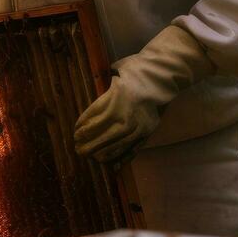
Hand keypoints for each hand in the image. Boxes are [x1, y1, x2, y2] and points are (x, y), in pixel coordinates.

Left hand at [74, 24, 213, 163]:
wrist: (162, 76)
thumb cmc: (135, 72)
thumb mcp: (115, 75)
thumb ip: (103, 92)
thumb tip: (91, 108)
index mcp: (115, 98)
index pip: (93, 117)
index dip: (83, 128)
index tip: (75, 134)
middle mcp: (126, 114)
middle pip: (103, 135)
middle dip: (89, 145)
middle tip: (78, 150)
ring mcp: (138, 125)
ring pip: (116, 145)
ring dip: (102, 153)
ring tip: (91, 157)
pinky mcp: (147, 132)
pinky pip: (133, 148)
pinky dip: (122, 157)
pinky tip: (111, 164)